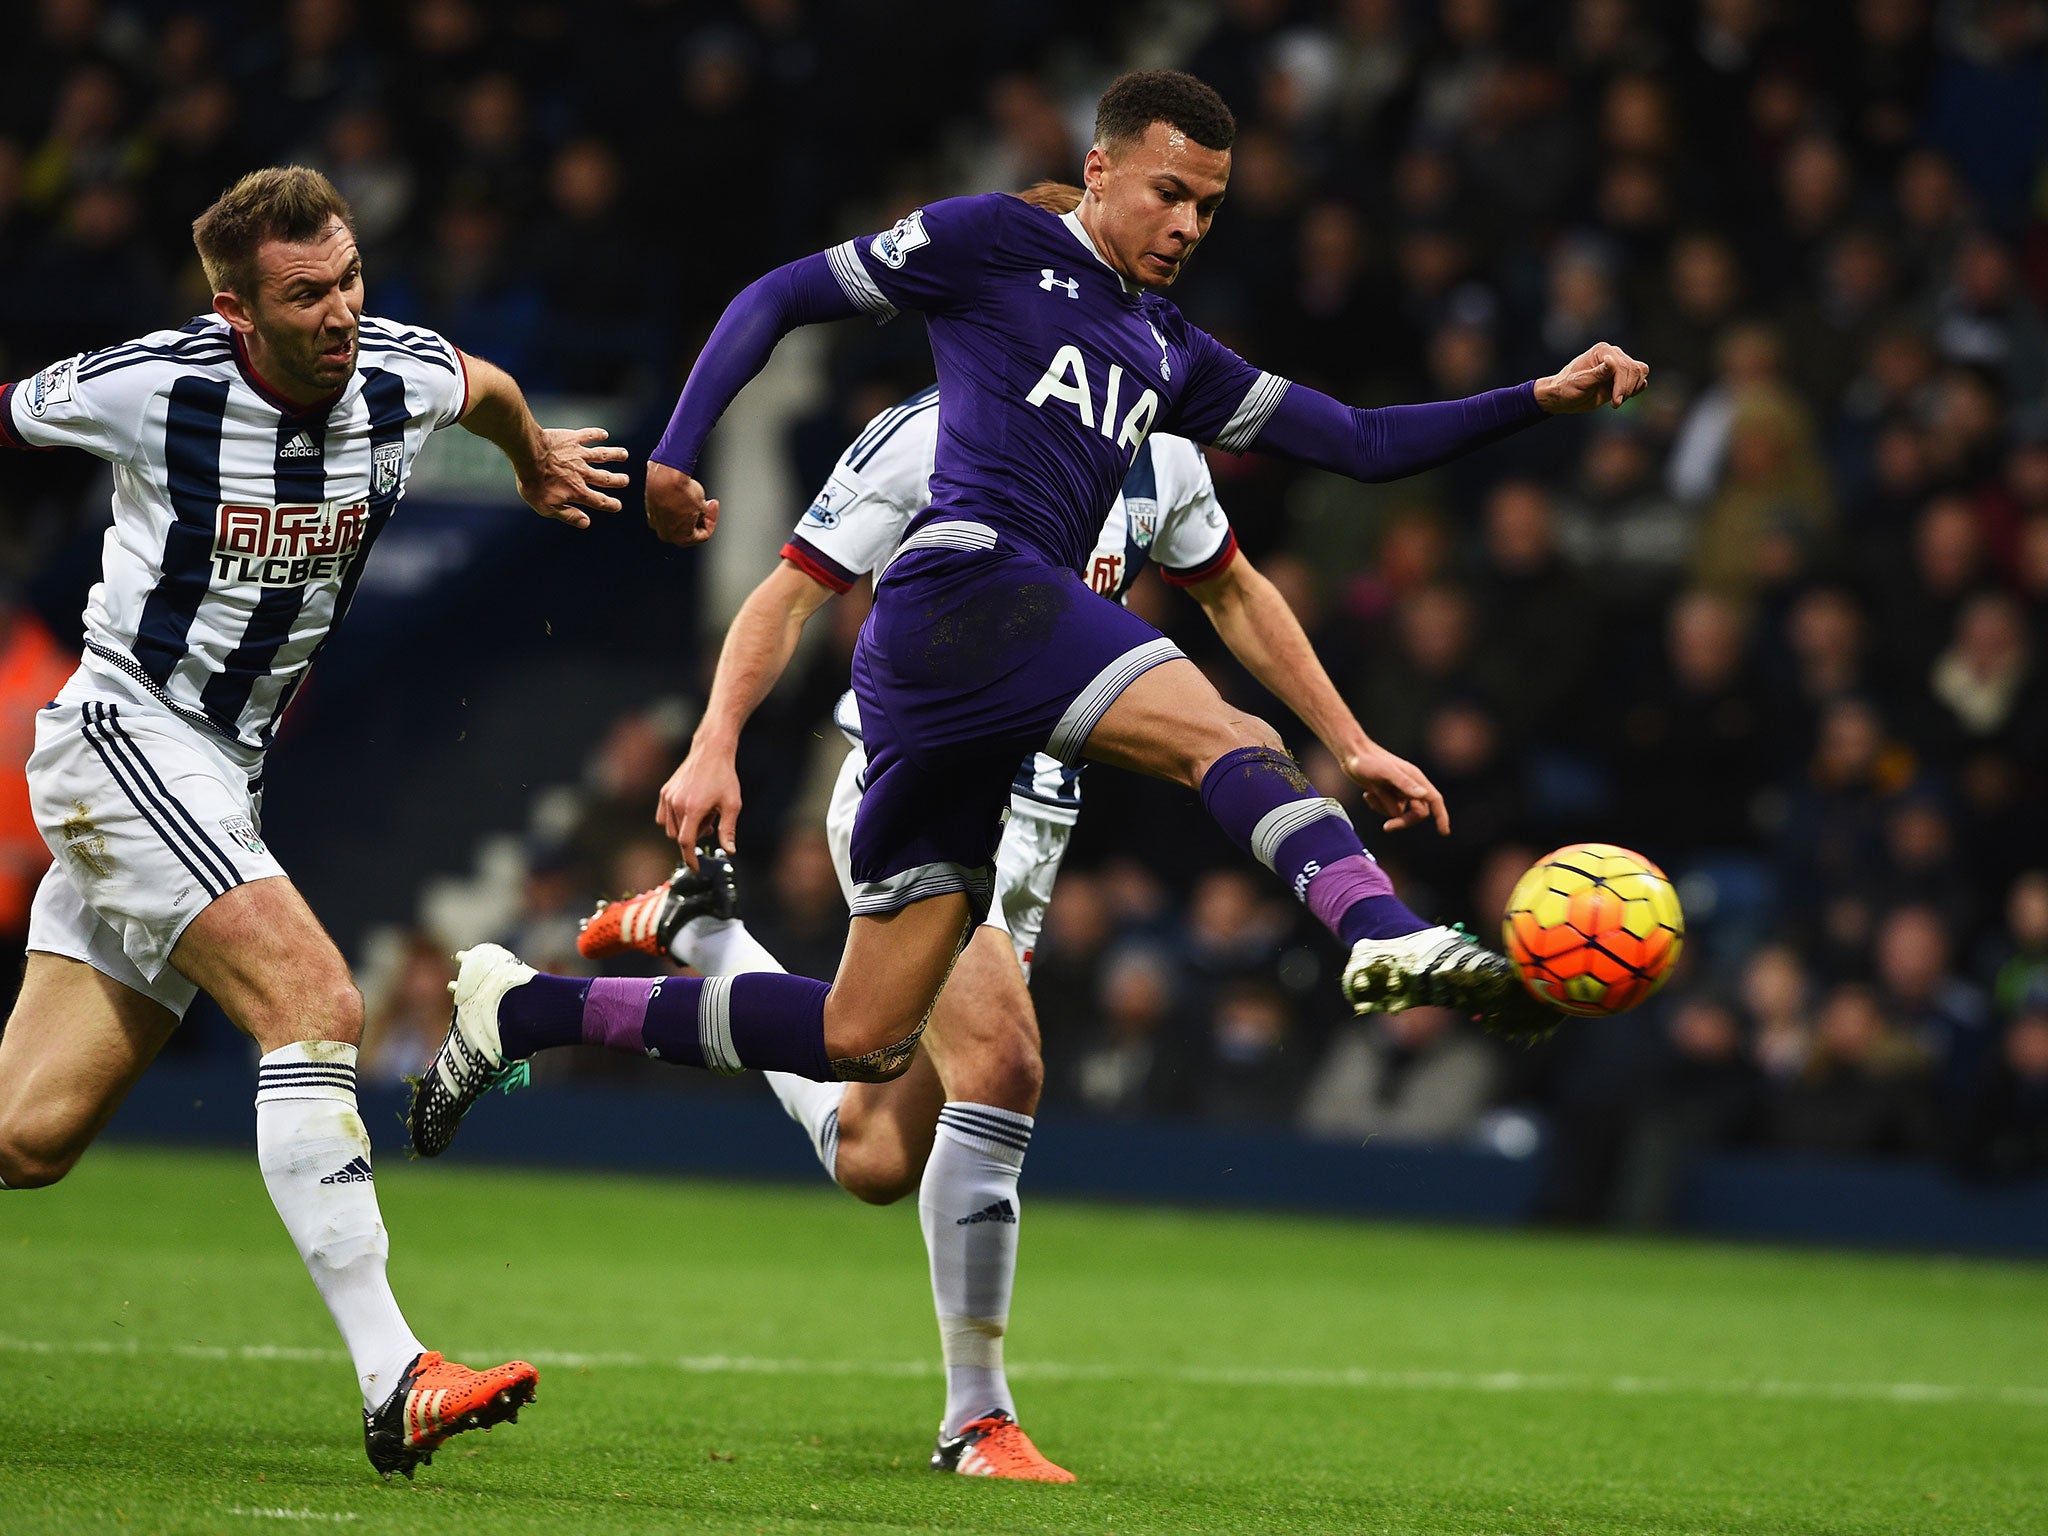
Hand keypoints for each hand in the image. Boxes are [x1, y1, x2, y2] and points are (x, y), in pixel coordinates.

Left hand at [517, 427, 629, 526]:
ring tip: (624, 454)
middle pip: (605, 478)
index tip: (618, 505)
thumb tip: (586, 523)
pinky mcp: (572, 439)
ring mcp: (579, 455)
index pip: (599, 500)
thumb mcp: (547, 507)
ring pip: (602, 455)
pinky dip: (597, 434)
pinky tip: (604, 434)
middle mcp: (583, 473)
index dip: (610, 504)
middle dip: (618, 480)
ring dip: (615, 455)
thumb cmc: (534, 483)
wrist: (528, 455)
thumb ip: (568, 515)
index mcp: (578, 491)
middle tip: (626, 480)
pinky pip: (588, 436)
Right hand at [647, 461, 719, 545]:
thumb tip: (697, 515)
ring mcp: (656, 522)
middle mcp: (666, 534)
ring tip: (693, 496)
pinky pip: (667, 511)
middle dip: (699, 517)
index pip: (703, 535)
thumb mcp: (702, 507)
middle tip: (706, 504)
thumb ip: (701, 516)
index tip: (713, 506)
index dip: (712, 520)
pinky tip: (681, 493)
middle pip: (688, 529)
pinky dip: (675, 505)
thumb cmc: (683, 493)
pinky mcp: (651, 510)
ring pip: (677, 520)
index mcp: (681, 539)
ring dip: (687, 511)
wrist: (664, 477)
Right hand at [656, 744, 740, 870]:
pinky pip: (663, 817)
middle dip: (693, 837)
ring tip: (703, 812)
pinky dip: (674, 821)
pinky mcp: (664, 791)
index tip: (696, 868)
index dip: (690, 858)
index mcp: (693, 809)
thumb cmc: (725, 777)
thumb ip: (728, 830)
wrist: (711, 751)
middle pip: (678, 837)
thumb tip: (730, 852)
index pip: (686, 842)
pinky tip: (690, 810)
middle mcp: (676, 804)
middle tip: (711, 822)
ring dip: (685, 829)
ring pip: (669, 828)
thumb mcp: (732, 805)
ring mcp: (668, 797)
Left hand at [1340, 742, 1449, 835]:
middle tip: (1386, 827)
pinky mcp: (1387, 793)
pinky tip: (1368, 794)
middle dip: (1403, 821)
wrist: (1352, 755)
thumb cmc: (1368, 761)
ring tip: (1371, 793)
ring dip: (1384, 808)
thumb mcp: (1386, 772)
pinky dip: (1377, 805)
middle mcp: (1410, 785)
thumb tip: (1424, 795)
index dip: (1441, 816)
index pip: (1434, 800)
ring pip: (1399, 812)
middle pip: (1418, 813)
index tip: (1444, 833)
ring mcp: (1398, 790)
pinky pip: (1387, 809)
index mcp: (1415, 779)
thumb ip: (1404, 783)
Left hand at [1534, 342, 1648, 414]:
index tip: (1615, 401)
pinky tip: (1623, 396)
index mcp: (1602, 351)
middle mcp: (1613, 354)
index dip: (1621, 384)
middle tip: (1615, 403)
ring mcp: (1618, 365)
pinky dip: (1637, 388)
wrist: (1563, 398)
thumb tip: (1612, 360)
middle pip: (1634, 369)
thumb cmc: (1567, 389)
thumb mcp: (1580, 383)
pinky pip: (1640, 378)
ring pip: (1640, 372)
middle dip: (1627, 388)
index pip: (1622, 365)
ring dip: (1632, 388)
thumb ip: (1597, 373)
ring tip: (1616, 401)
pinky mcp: (1621, 377)